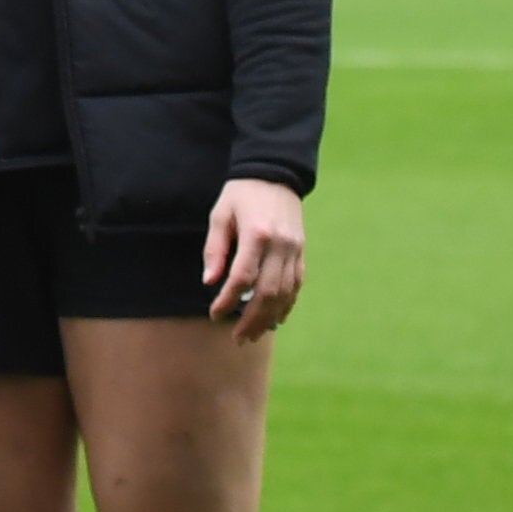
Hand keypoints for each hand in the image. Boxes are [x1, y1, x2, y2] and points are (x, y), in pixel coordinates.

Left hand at [202, 178, 307, 332]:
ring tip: (253, 335)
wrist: (275, 173)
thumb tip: (210, 282)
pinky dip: (286, 305)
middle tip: (237, 338)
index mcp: (257, 234)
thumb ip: (215, 248)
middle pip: (267, 293)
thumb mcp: (221, 213)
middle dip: (251, 320)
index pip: (242, 277)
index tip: (215, 313)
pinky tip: (275, 319)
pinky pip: (296, 285)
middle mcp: (280, 245)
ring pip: (285, 294)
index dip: (228, 299)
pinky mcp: (302, 252)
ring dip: (269, 318)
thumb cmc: (241, 194)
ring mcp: (295, 250)